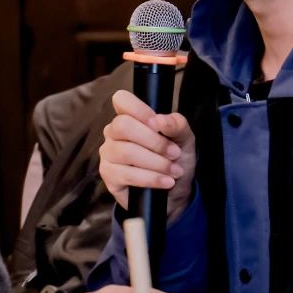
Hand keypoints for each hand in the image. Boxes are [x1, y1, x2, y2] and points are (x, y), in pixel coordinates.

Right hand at [99, 90, 196, 222]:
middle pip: (123, 126)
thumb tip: (161, 120)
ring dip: (156, 163)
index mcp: (130, 118)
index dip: (139, 109)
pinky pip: (126, 174)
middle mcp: (114, 133)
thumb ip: (176, 125)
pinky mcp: (108, 177)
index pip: (122, 100)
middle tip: (174, 153)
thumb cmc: (174, 161)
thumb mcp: (184, 140)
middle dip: (154, 141)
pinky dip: (151, 178)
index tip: (157, 124)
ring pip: (126, 152)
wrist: (174, 192)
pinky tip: (165, 182)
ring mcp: (108, 155)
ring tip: (174, 171)